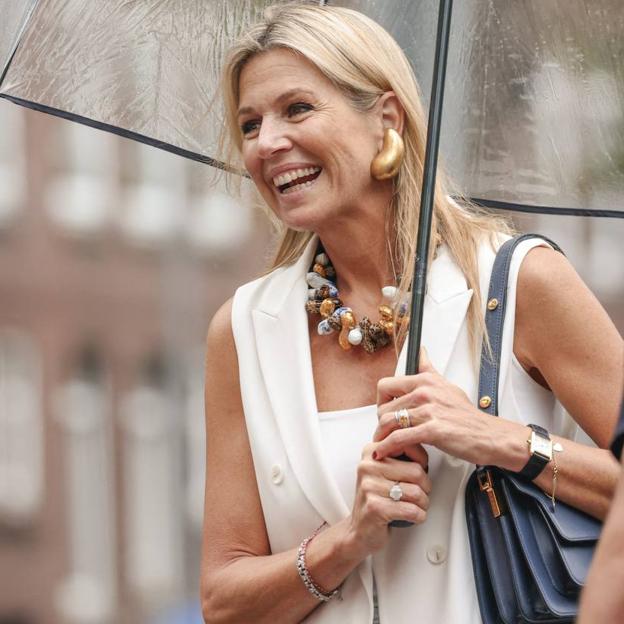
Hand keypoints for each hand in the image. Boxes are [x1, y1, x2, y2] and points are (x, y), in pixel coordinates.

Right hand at [347, 442, 430, 555]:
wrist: (359, 530)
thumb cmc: (378, 499)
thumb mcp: (385, 471)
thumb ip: (399, 454)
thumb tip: (423, 439)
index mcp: (371, 452)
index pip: (409, 445)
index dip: (422, 461)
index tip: (418, 472)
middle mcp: (367, 466)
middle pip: (417, 471)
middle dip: (426, 487)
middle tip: (420, 494)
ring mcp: (369, 486)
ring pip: (417, 492)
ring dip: (423, 504)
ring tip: (415, 506)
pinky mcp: (375, 507)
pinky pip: (412, 510)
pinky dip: (419, 516)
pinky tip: (412, 516)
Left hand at [373, 348, 507, 464]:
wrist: (489, 435)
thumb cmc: (468, 415)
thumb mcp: (447, 385)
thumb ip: (429, 369)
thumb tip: (421, 352)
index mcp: (426, 380)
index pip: (386, 385)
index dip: (380, 401)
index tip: (384, 410)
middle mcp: (425, 392)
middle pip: (384, 407)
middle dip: (381, 423)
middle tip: (384, 432)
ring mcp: (428, 410)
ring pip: (388, 421)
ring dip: (381, 436)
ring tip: (382, 443)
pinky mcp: (432, 430)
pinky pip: (399, 438)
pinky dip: (387, 447)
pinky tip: (384, 452)